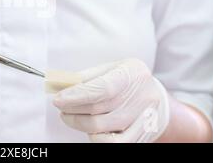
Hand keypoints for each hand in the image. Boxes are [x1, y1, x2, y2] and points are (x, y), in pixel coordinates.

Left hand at [53, 59, 169, 142]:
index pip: (101, 88)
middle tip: (60, 106)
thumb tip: (60, 86)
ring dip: (78, 122)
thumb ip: (86, 77)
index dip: (76, 95)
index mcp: (132, 73)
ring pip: (102, 127)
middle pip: (99, 108)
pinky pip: (114, 143)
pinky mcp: (143, 135)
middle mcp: (143, 95)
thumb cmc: (126, 80)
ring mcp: (145, 117)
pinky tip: (88, 129)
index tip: (58, 99)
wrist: (154, 96)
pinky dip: (96, 137)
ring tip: (68, 115)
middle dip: (72, 108)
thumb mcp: (110, 69)